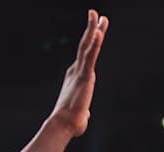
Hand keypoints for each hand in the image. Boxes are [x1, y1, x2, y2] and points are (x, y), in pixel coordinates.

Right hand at [47, 9, 108, 136]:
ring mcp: (80, 71)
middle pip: (86, 45)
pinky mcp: (84, 76)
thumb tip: (85, 117)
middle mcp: (77, 70)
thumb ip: (84, 111)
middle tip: (97, 14)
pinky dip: (95, 44)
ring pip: (88, 46)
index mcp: (76, 76)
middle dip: (92, 28)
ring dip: (93, 29)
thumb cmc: (71, 123)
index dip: (91, 42)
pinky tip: (99, 33)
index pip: (86, 55)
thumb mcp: (81, 114)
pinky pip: (91, 57)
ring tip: (97, 15)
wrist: (64, 124)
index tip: (97, 31)